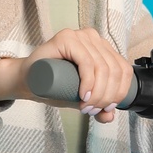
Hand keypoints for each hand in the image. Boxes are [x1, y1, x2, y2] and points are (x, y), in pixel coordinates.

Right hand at [0, 28, 137, 119]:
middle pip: (113, 71)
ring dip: (97, 93)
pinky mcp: (67, 38)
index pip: (124, 70)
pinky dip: (89, 81)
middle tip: (90, 110)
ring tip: (85, 106)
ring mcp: (81, 36)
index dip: (120, 92)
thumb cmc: (55, 85)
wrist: (28, 80)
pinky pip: (87, 62)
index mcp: (104, 48)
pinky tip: (84, 95)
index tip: (106, 109)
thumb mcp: (82, 97)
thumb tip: (109, 116)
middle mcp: (94, 38)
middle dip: (105, 96)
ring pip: (102, 68)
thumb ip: (98, 106)